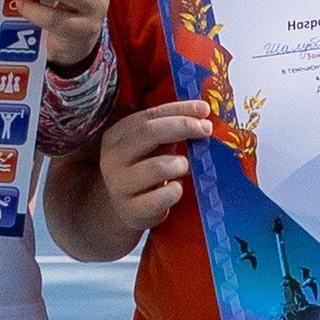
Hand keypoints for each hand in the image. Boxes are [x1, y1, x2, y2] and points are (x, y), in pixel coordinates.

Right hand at [90, 97, 211, 236]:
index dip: (178, 110)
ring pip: (158, 166)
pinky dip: (175, 191)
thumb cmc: (144, 170)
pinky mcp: (132, 210)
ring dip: (180, 164)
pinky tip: (177, 188)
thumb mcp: (150, 147)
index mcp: (116, 136)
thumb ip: (168, 128)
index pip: (149, 115)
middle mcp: (113, 158)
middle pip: (149, 132)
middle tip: (206, 130)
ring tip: (185, 167)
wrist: (126, 210)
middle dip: (183, 126)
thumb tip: (202, 112)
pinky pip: (161, 198)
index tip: (204, 109)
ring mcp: (120, 185)